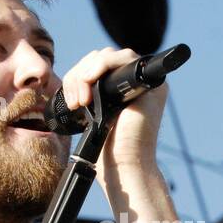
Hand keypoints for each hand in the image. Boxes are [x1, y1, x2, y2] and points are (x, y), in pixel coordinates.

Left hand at [59, 46, 167, 191]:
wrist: (122, 166)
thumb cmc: (107, 147)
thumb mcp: (94, 112)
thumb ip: (91, 89)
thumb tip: (76, 75)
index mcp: (123, 88)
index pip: (97, 64)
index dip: (80, 74)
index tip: (71, 98)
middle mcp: (137, 83)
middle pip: (100, 57)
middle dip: (79, 75)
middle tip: (75, 102)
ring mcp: (146, 82)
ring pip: (106, 55)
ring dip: (85, 74)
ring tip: (81, 102)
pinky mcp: (151, 84)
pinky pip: (122, 58)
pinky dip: (100, 67)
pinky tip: (89, 87)